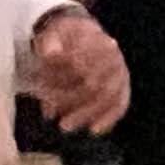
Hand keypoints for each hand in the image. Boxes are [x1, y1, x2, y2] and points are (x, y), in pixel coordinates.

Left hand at [29, 8, 131, 133]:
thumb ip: (50, 43)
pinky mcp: (124, 87)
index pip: (79, 62)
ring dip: (85, 114)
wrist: (83, 36)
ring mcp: (121, 72)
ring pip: (107, 97)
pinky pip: (120, 105)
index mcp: (96, 39)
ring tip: (64, 126)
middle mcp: (113, 56)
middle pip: (94, 82)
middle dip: (68, 100)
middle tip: (49, 113)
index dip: (59, 79)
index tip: (40, 90)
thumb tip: (50, 55)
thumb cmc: (64, 39)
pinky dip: (109, 119)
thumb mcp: (53, 33)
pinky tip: (94, 131)